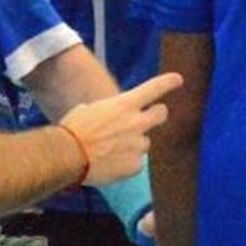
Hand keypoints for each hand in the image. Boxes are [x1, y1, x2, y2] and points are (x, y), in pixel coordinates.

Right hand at [60, 72, 181, 185]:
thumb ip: (107, 112)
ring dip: (133, 144)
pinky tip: (110, 165)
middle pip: (161, 114)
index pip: (154, 89)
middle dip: (158, 114)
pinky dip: (126, 164)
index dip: (168, 83)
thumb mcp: (88, 110)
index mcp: (124, 105)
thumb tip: (107, 120)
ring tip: (111, 150)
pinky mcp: (135, 165)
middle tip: (150, 117)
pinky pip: (136, 163)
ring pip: (144, 143)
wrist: (67, 157)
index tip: (178, 80)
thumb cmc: (73, 130)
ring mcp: (138, 145)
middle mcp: (136, 123)